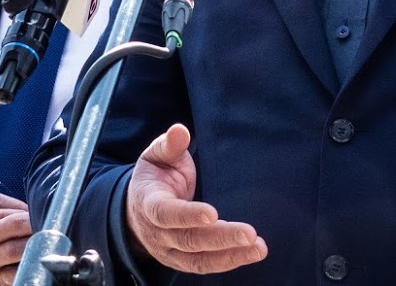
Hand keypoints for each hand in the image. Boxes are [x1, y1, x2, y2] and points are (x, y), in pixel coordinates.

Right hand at [125, 123, 267, 273]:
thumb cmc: (154, 177)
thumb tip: (180, 131)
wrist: (137, 208)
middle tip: (250, 234)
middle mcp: (158, 233)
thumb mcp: (156, 156)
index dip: (188, 215)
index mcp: (149, 203)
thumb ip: (169, 145)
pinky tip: (251, 253)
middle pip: (189, 240)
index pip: (166, 213)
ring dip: (230, 255)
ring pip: (199, 259)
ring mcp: (169, 251)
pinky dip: (229, 261)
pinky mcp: (182, 260)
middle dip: (220, 238)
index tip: (213, 213)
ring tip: (258, 248)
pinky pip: (205, 265)